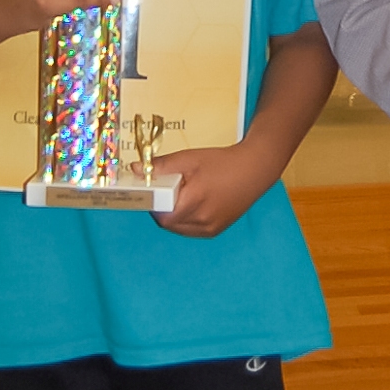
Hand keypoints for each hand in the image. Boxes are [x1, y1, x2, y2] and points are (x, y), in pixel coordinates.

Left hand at [146, 144, 275, 237]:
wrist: (254, 170)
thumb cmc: (222, 162)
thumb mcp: (189, 159)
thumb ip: (162, 166)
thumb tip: (135, 170)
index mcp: (194, 202)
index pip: (161, 214)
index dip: (153, 204)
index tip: (152, 191)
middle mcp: (202, 220)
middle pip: (168, 223)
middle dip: (162, 209)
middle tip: (166, 192)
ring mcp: (210, 228)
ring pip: (179, 228)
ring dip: (173, 216)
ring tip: (180, 197)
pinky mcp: (216, 230)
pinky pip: (191, 230)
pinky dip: (185, 220)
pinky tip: (191, 204)